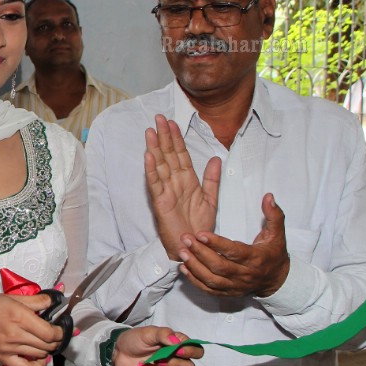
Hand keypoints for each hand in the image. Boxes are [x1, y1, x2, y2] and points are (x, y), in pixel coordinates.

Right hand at [0, 293, 62, 365]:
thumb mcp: (12, 297)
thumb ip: (36, 300)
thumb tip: (55, 299)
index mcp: (19, 316)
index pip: (50, 332)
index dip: (61, 332)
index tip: (62, 327)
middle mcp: (15, 334)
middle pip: (47, 345)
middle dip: (57, 340)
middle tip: (58, 334)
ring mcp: (9, 349)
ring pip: (39, 355)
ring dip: (48, 350)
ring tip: (49, 342)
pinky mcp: (2, 358)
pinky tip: (41, 359)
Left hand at [112, 327, 201, 365]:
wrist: (119, 351)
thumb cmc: (135, 339)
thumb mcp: (148, 332)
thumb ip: (163, 334)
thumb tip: (177, 342)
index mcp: (177, 345)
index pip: (196, 351)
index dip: (191, 352)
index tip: (177, 350)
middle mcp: (176, 359)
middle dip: (174, 365)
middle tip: (158, 360)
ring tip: (143, 365)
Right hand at [144, 114, 220, 259]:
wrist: (194, 247)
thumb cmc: (200, 226)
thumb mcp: (211, 199)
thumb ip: (212, 179)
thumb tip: (217, 158)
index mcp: (187, 180)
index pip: (181, 154)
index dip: (176, 138)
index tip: (173, 122)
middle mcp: (175, 182)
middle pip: (168, 155)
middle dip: (164, 136)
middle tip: (159, 118)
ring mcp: (166, 191)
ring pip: (159, 165)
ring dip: (154, 148)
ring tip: (150, 131)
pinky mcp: (160, 202)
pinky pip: (155, 184)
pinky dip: (151, 170)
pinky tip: (148, 156)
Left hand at [178, 193, 290, 296]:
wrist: (276, 280)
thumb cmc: (274, 254)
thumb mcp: (278, 233)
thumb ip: (273, 214)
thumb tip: (268, 197)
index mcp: (256, 259)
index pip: (234, 252)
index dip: (217, 243)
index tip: (200, 233)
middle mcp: (245, 274)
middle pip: (219, 266)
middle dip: (200, 253)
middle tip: (186, 239)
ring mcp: (236, 286)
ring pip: (212, 280)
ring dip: (195, 267)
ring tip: (182, 252)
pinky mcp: (228, 293)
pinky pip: (209, 290)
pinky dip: (195, 280)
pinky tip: (184, 267)